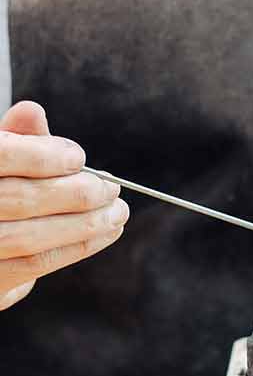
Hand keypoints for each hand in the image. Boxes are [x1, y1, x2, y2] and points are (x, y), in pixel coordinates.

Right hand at [0, 101, 127, 309]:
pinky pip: (37, 264)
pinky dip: (77, 246)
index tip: (78, 157)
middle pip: (22, 200)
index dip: (41, 155)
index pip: (0, 156)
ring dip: (86, 224)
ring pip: (32, 237)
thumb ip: (14, 140)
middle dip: (77, 193)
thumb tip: (33, 111)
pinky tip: (105, 233)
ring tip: (117, 211)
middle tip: (111, 188)